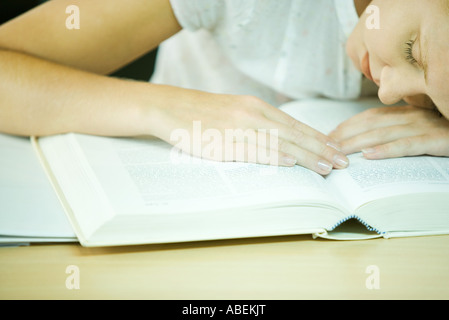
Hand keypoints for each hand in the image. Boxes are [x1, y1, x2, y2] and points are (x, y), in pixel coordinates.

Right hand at [149, 87, 348, 174]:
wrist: (171, 108)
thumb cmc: (204, 113)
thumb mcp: (235, 111)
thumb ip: (258, 123)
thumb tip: (281, 141)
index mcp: (256, 107)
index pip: (295, 124)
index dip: (318, 138)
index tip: (336, 149)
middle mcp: (251, 115)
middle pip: (294, 134)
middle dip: (322, 149)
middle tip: (343, 162)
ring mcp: (238, 128)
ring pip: (279, 143)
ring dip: (306, 157)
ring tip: (327, 169)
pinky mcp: (223, 143)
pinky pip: (254, 150)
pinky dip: (275, 157)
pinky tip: (291, 164)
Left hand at [329, 105, 448, 158]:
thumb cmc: (446, 132)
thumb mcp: (420, 129)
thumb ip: (398, 130)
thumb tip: (369, 143)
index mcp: (407, 113)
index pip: (369, 117)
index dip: (347, 125)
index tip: (329, 136)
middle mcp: (413, 116)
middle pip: (370, 125)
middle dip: (345, 136)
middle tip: (324, 148)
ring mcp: (425, 126)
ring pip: (383, 134)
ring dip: (357, 143)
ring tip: (338, 153)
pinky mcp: (437, 140)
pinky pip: (408, 145)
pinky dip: (388, 150)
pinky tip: (370, 156)